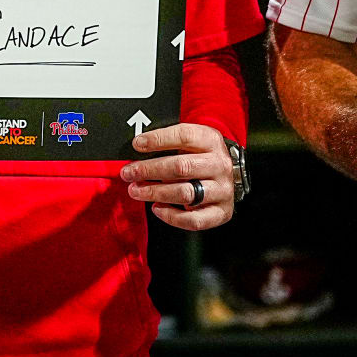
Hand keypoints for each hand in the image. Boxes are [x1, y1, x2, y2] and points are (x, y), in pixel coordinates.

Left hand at [123, 123, 237, 229]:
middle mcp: (220, 165)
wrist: (228, 174)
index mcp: (211, 141)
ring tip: (135, 190)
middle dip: (149, 170)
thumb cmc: (200, 156)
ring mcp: (223, 190)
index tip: (137, 144)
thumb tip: (137, 147)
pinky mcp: (222, 212)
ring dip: (155, 192)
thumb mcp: (189, 141)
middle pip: (181, 167)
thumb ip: (167, 141)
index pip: (185, 136)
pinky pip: (194, 220)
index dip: (158, 139)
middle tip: (128, 173)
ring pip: (185, 193)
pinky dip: (172, 216)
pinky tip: (157, 208)